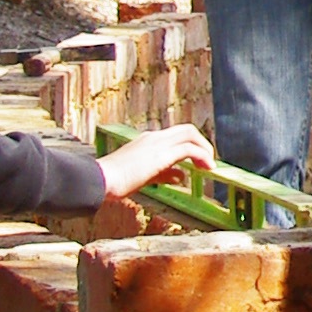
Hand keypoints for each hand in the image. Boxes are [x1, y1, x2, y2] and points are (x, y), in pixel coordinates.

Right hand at [96, 120, 215, 199]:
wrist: (100, 180)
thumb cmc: (115, 181)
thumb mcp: (145, 176)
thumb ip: (164, 174)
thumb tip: (182, 176)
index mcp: (147, 140)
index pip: (176, 136)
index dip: (191, 145)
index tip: (199, 161)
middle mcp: (154, 137)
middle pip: (187, 130)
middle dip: (202, 143)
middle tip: (208, 161)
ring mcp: (156, 143)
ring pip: (190, 134)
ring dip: (204, 149)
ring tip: (211, 166)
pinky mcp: (160, 154)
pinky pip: (189, 149)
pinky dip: (201, 156)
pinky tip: (207, 169)